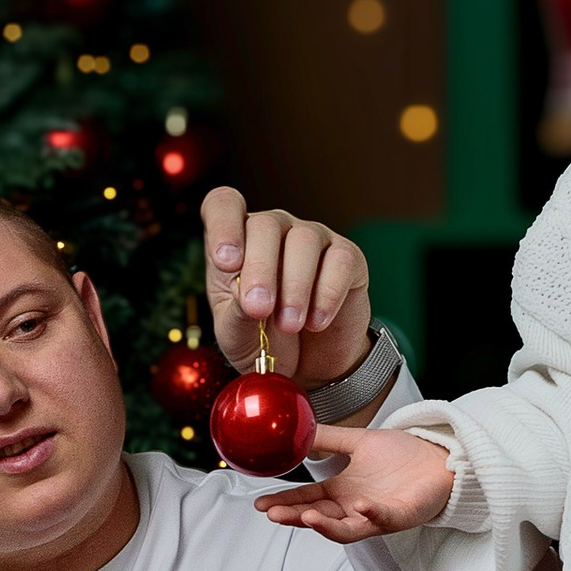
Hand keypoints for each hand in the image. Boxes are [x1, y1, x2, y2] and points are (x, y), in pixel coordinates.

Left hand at [199, 187, 371, 382]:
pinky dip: (327, 294)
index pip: (224, 206)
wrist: (308, 364)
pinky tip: (317, 322)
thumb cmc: (262, 339)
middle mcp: (273, 230)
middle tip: (259, 309)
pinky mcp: (347, 256)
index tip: (226, 262)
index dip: (223, 226)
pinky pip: (340, 260)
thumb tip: (248, 296)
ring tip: (289, 325)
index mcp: (236, 241)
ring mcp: (312, 237)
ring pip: (304, 239)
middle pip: (265, 225)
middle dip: (260, 269)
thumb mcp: (237, 334)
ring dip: (294, 286)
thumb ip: (236, 314)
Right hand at [255, 421, 455, 541]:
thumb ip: (327, 438)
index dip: (284, 503)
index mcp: (342, 491)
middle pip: (319, 519)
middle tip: (274, 514)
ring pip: (345, 529)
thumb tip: (296, 430)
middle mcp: (354, 508)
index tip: (262, 504)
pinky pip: (383, 519)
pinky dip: (370, 514)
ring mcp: (376, 515)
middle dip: (295, 518)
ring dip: (325, 525)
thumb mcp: (357, 441)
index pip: (307, 500)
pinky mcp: (400, 515)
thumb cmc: (403, 455)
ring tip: (306, 516)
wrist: (440, 457)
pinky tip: (359, 505)